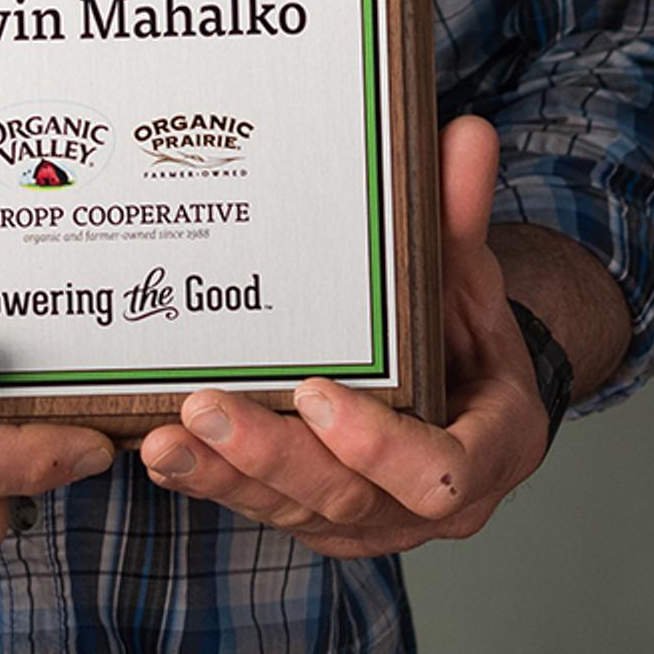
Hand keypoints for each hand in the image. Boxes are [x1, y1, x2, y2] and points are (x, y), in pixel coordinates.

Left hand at [136, 116, 556, 555]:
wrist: (466, 391)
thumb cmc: (465, 334)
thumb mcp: (471, 277)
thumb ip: (462, 216)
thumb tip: (465, 135)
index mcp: (488, 449)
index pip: (441, 473)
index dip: (379, 445)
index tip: (314, 392)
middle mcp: (425, 502)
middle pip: (349, 497)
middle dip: (273, 455)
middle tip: (208, 407)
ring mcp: (369, 518)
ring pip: (297, 509)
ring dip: (227, 474)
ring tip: (166, 438)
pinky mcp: (316, 516)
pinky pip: (262, 507)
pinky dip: (212, 483)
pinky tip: (165, 455)